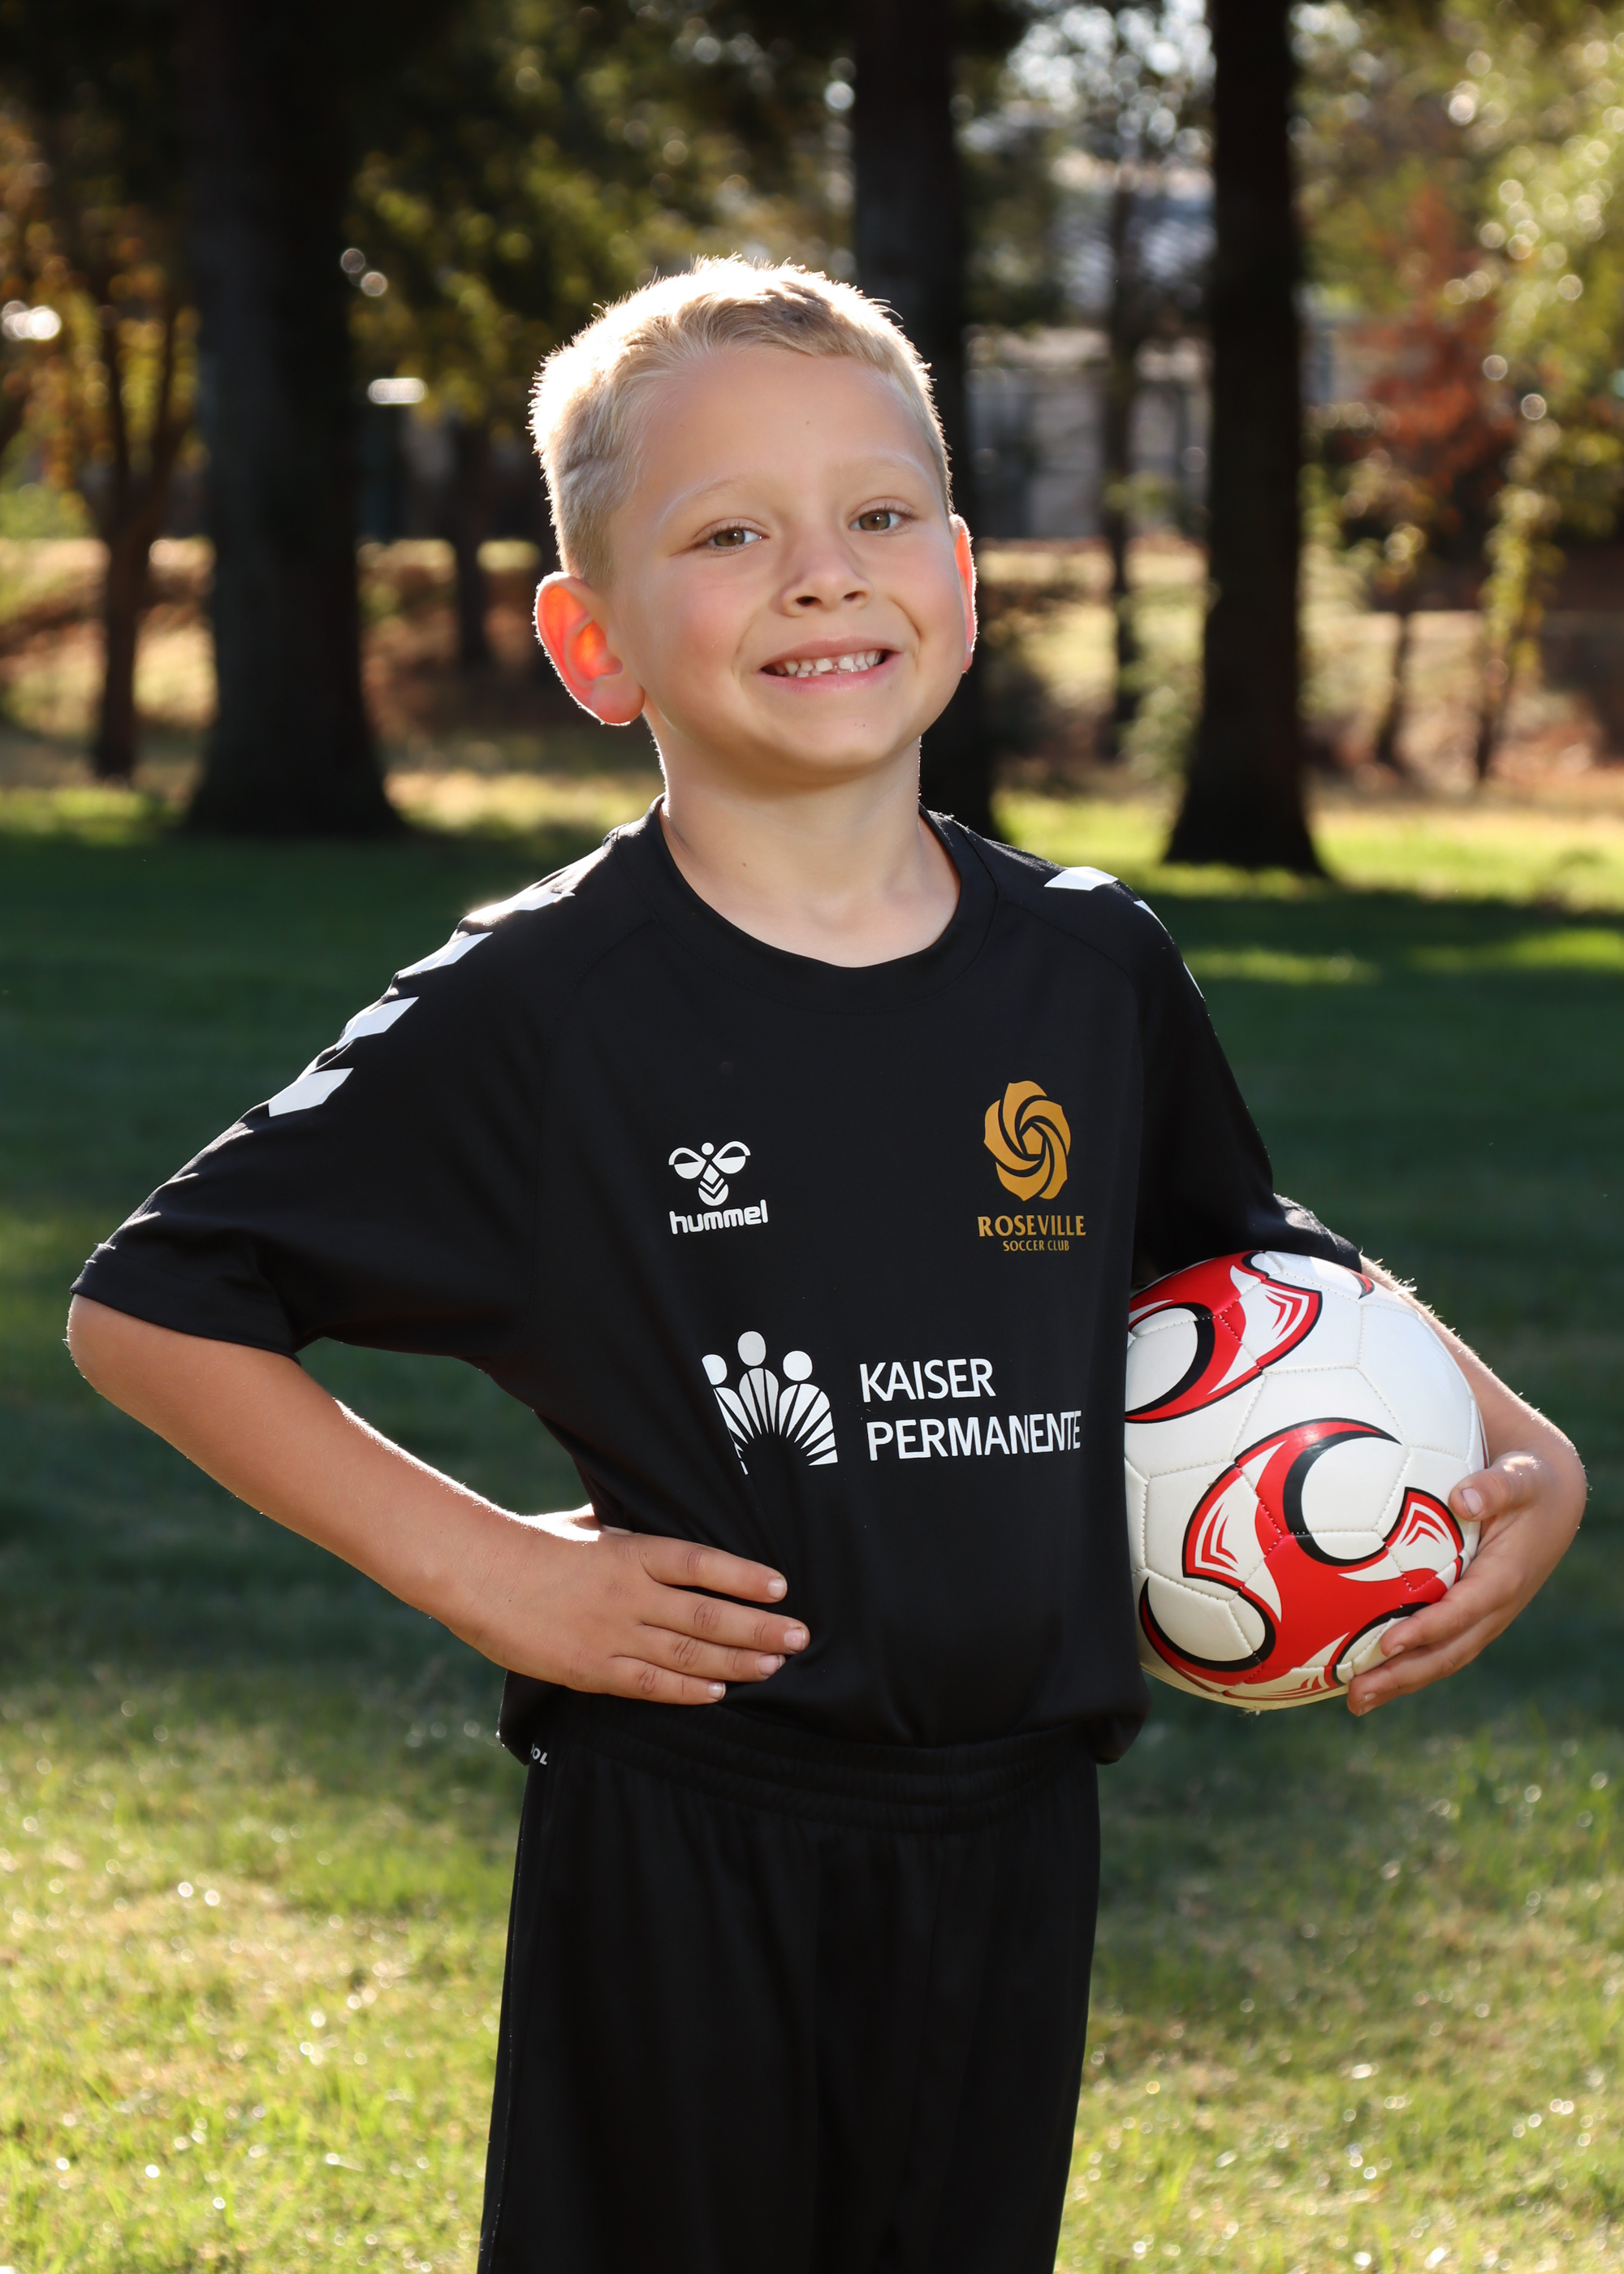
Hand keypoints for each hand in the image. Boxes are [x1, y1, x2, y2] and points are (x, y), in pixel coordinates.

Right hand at [469, 1505, 809, 1705]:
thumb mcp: (585, 1524)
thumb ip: (624, 1530)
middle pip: (708, 1614)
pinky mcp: (593, 1669)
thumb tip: (656, 1516)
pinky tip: (719, 1692)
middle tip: (799, 1637)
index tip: (781, 1587)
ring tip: (774, 1666)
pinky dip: (689, 1689)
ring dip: (737, 1661)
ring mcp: (613, 1634)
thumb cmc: (530, 1542)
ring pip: (689, 1652)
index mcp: (629, 1550)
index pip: (701, 1562)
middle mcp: (630, 1594)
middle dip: (759, 1628)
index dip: (744, 1576)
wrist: (477, 1576)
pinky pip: (651, 1684)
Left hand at [1345, 1445, 1585, 1714]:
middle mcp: (1495, 1608)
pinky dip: (1406, 1665)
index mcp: (1504, 1578)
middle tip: (1357, 1692)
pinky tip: (1366, 1673)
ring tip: (1355, 1700)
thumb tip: (1463, 1497)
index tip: (1386, 1644)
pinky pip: (1438, 1646)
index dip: (1427, 1630)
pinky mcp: (1471, 1616)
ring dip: (1400, 1682)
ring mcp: (1484, 1617)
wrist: (1550, 1500)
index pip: (1462, 1612)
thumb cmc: (1528, 1483)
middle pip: (1448, 1652)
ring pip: (1441, 1658)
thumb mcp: (1519, 1477)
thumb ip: (1495, 1486)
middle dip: (1403, 1675)